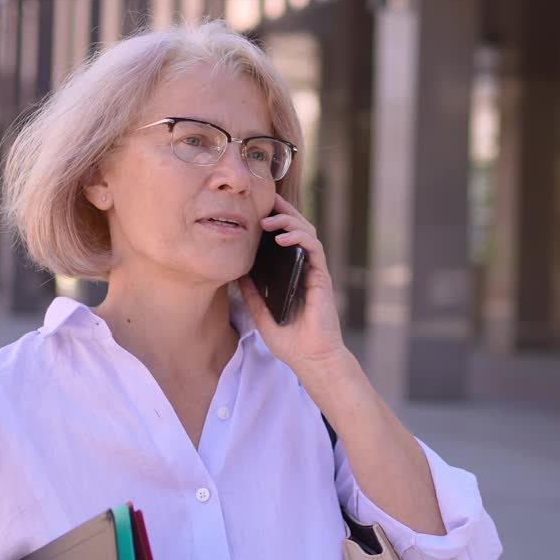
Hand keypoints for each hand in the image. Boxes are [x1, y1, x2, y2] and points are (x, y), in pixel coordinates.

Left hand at [236, 193, 351, 380]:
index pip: (285, 239)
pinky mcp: (322, 277)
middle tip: (265, 200)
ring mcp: (315, 271)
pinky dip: (300, 238)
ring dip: (289, 220)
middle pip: (298, 228)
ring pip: (307, 232)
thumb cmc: (291, 341)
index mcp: (292, 274)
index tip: (257, 209)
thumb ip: (252, 293)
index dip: (275, 220)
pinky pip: (314, 248)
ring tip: (269, 220)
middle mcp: (305, 268)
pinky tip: (283, 238)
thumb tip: (237, 274)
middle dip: (283, 210)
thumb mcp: (262, 313)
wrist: (311, 359)